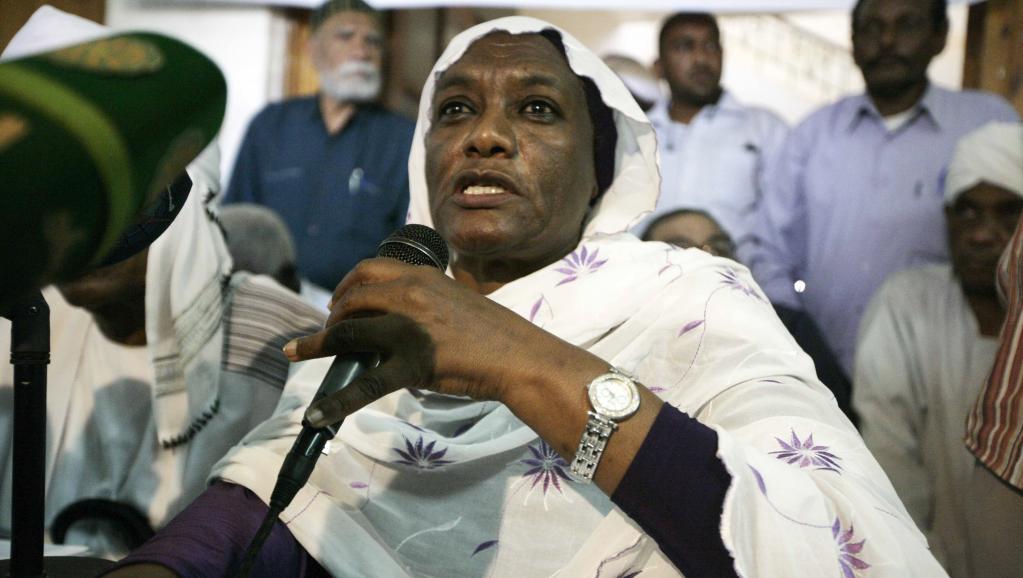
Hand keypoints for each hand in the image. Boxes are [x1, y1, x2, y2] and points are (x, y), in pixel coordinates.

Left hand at [284, 258, 594, 427]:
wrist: (520, 356)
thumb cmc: (495, 332)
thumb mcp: (456, 300)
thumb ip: (425, 301)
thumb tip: (398, 319)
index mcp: (423, 275)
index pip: (370, 270)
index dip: (347, 286)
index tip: (341, 301)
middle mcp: (411, 293)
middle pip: (353, 298)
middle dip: (332, 314)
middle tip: (327, 329)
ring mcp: (409, 328)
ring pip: (349, 332)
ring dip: (319, 343)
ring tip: (300, 353)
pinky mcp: (411, 363)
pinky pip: (365, 385)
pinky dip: (336, 401)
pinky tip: (317, 414)